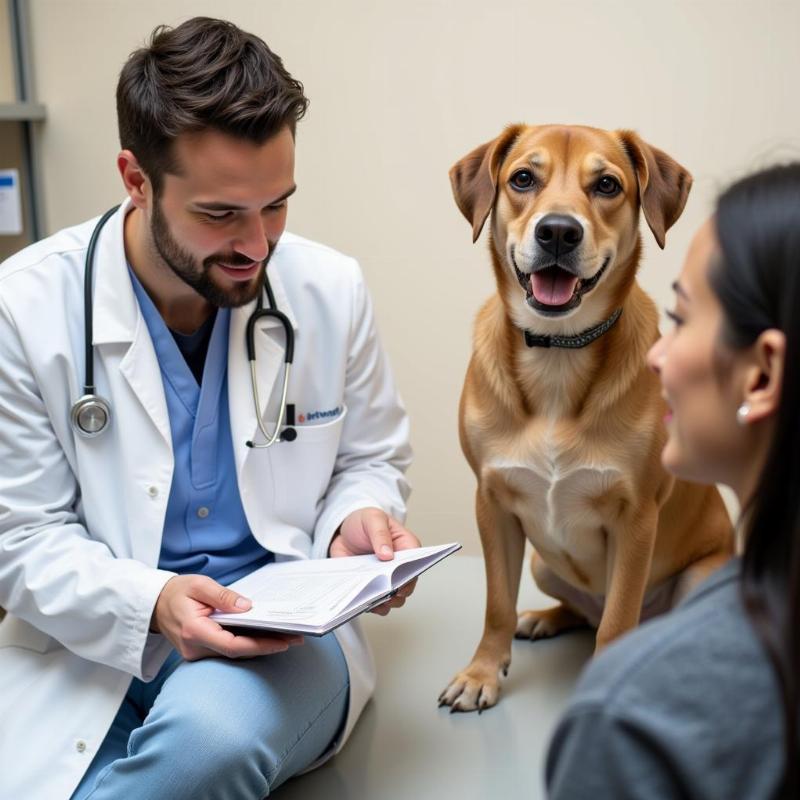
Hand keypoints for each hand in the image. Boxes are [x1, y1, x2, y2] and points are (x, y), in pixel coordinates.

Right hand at [151, 574, 303, 660]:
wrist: (155, 604)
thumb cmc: (177, 591)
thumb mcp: (199, 585)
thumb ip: (222, 596)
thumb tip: (247, 607)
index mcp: (194, 631)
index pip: (233, 644)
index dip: (260, 645)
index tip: (283, 641)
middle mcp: (194, 648)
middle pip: (237, 651)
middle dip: (267, 645)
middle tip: (295, 637)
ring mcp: (196, 653)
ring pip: (234, 653)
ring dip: (260, 645)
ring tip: (288, 635)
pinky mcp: (201, 652)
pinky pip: (228, 650)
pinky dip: (248, 644)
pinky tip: (266, 636)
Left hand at [329, 507, 420, 614]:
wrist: (343, 529)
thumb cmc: (365, 521)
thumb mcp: (373, 519)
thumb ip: (380, 534)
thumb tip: (387, 555)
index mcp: (406, 547)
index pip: (416, 564)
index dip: (410, 575)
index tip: (399, 584)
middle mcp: (399, 567)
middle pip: (406, 586)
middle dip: (396, 593)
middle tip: (383, 594)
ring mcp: (384, 579)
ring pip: (392, 600)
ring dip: (384, 604)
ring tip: (372, 602)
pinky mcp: (370, 587)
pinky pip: (374, 604)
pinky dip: (368, 606)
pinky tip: (360, 604)